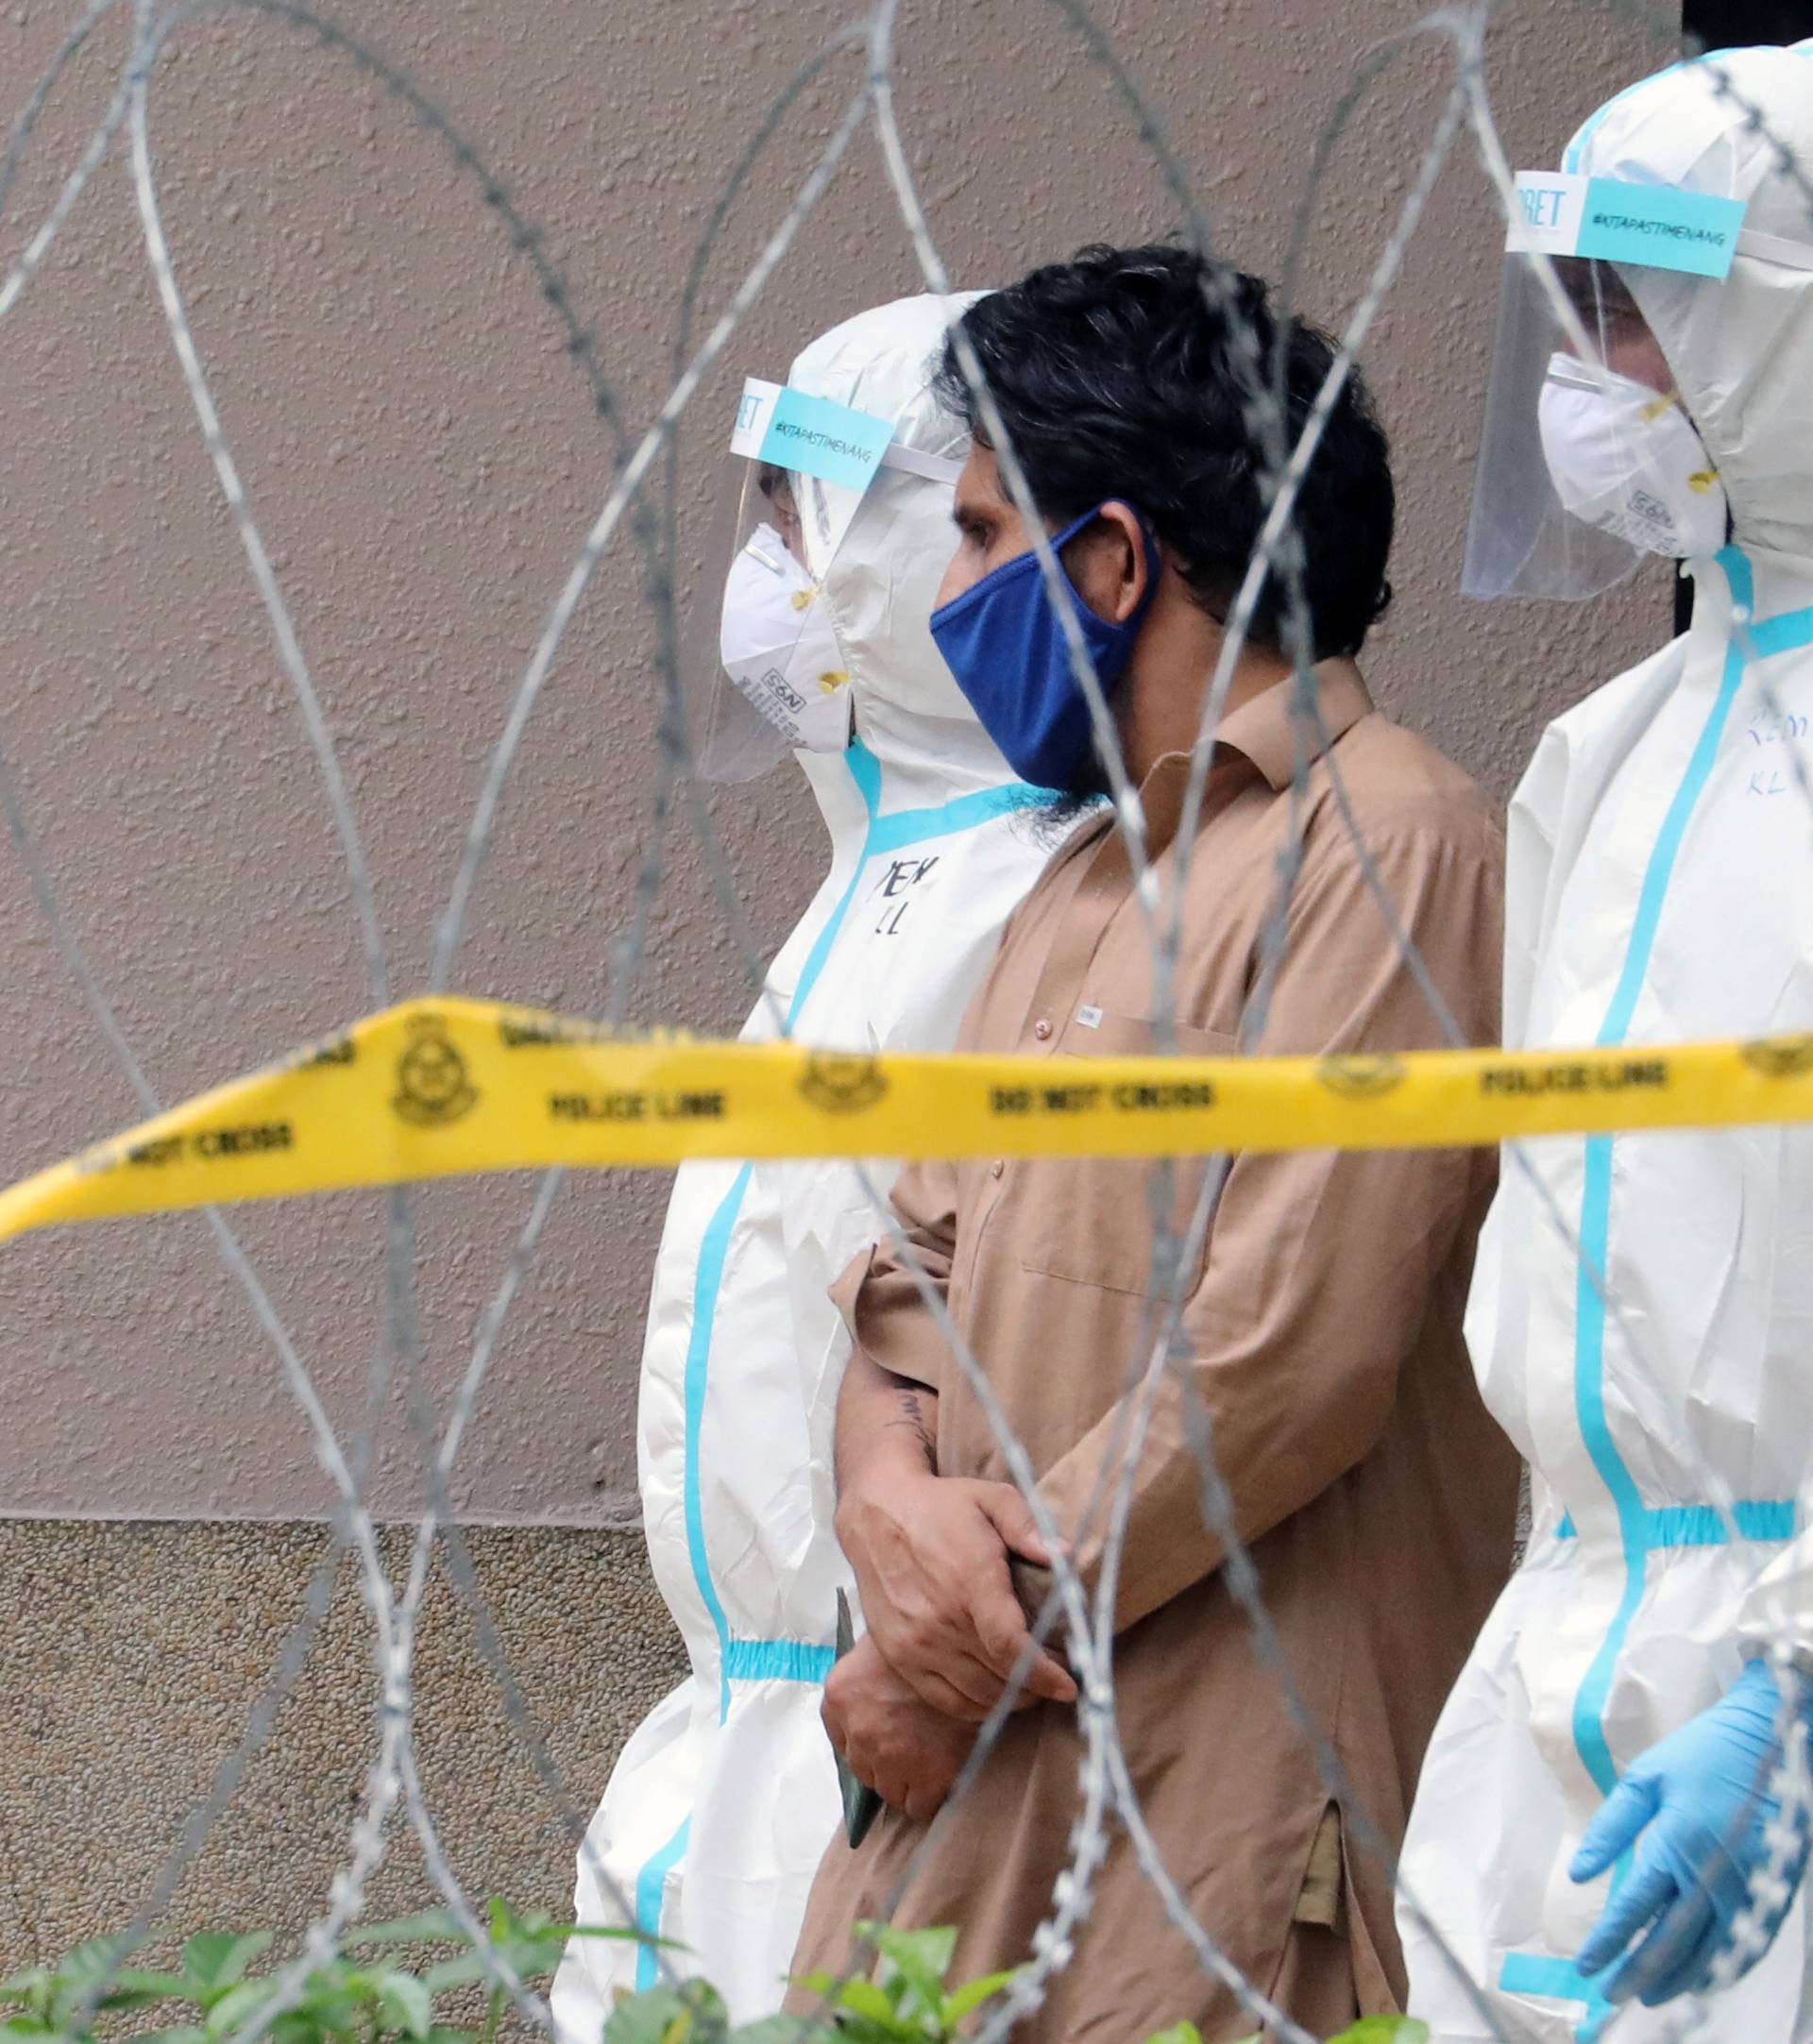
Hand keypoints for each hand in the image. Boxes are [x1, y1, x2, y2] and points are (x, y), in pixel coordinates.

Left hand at [822, 1633, 975, 1822]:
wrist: (973, 1648)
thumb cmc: (927, 1638)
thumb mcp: (883, 1644)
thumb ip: (866, 1676)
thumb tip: (873, 1697)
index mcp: (841, 1694)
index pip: (841, 1740)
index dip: (866, 1741)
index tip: (886, 1737)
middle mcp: (859, 1731)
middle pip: (865, 1770)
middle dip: (887, 1763)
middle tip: (913, 1747)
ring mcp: (891, 1757)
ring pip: (890, 1791)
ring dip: (906, 1781)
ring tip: (929, 1761)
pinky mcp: (929, 1776)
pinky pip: (919, 1806)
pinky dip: (930, 1798)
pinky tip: (943, 1778)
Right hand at [835, 1465, 1076, 1721]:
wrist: (878, 1514)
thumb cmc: (942, 1506)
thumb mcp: (992, 1498)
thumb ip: (1028, 1526)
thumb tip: (1066, 1555)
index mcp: (969, 1581)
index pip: (1011, 1646)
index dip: (1044, 1673)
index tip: (1069, 1685)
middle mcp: (940, 1619)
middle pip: (998, 1677)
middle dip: (1036, 1686)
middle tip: (1055, 1678)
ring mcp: (915, 1642)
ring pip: (974, 1694)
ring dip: (1008, 1699)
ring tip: (1029, 1686)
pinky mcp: (897, 1655)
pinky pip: (943, 1699)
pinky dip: (974, 1707)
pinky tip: (993, 1694)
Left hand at [1571, 1660, 1811, 2005]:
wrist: (1769, 1739)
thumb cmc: (1700, 1752)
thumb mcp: (1646, 1779)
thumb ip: (1611, 1829)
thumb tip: (1580, 1875)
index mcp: (1678, 1846)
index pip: (1635, 1910)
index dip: (1609, 1942)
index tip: (1586, 1967)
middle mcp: (1714, 1878)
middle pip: (1670, 1943)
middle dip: (1637, 1972)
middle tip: (1611, 1995)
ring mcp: (1748, 1890)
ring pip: (1709, 1953)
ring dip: (1677, 1980)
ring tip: (1649, 1996)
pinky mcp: (1773, 1894)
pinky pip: (1746, 1947)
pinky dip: (1721, 1969)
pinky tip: (1703, 1979)